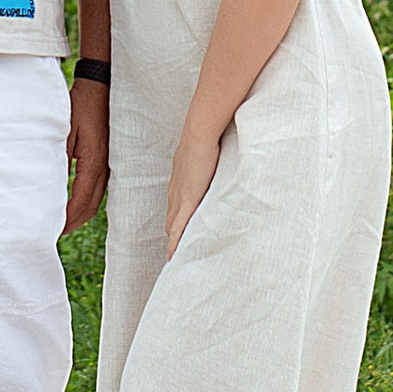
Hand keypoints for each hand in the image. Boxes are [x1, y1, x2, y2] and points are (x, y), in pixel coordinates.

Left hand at [64, 76, 109, 230]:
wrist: (101, 86)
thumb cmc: (81, 105)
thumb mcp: (65, 131)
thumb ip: (60, 158)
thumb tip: (52, 185)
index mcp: (94, 162)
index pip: (81, 200)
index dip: (68, 218)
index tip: (55, 229)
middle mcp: (105, 166)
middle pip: (92, 205)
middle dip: (75, 221)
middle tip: (57, 231)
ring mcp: (109, 162)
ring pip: (97, 198)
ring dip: (82, 212)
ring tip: (65, 221)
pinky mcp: (108, 157)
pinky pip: (100, 186)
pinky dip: (88, 199)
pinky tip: (77, 200)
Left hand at [163, 123, 224, 257]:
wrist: (200, 135)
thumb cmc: (207, 138)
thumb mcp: (208, 153)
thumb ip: (212, 161)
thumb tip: (221, 158)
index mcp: (180, 179)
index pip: (176, 205)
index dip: (177, 218)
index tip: (178, 228)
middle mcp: (175, 190)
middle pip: (171, 218)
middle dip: (174, 233)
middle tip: (177, 248)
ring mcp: (179, 197)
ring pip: (173, 226)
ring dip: (174, 240)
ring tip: (176, 255)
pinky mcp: (186, 202)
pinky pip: (178, 229)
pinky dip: (176, 243)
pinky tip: (174, 255)